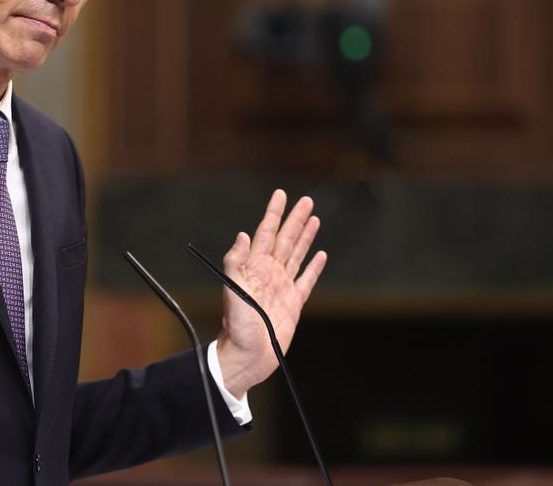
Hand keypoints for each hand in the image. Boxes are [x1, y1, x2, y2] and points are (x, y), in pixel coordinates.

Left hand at [215, 189, 326, 397]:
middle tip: (306, 201)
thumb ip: (235, 263)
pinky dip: (313, 267)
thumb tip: (242, 235)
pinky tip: (320, 255)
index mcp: (254, 268)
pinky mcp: (293, 304)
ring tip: (314, 219)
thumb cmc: (237, 327)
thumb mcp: (232, 292)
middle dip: (294, 220)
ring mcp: (281, 287)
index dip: (273, 214)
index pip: (266, 233)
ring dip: (305, 237)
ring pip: (296, 255)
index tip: (281, 195)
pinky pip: (306, 280)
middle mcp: (268, 273)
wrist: (247, 357)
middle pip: (285, 240)